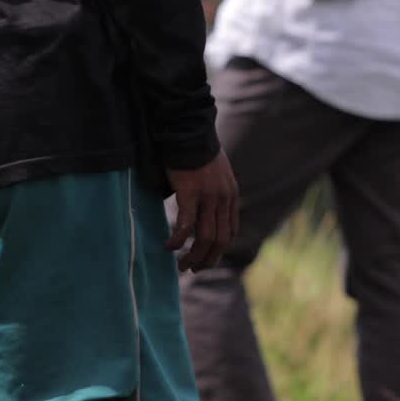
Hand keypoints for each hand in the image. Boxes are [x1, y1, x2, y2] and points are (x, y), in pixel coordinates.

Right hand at [167, 150, 238, 272]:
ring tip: (181, 265)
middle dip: (207, 260)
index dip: (219, 250)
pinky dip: (178, 240)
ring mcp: (208, 197)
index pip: (230, 232)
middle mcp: (224, 199)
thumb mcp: (216, 174)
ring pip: (205, 238)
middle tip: (192, 269)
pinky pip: (186, 225)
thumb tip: (205, 210)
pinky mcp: (190, 192)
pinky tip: (168, 246)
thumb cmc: (197, 151)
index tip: (207, 260)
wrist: (189, 130)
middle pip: (220, 240)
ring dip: (193, 256)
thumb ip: (215, 193)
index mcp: (231, 196)